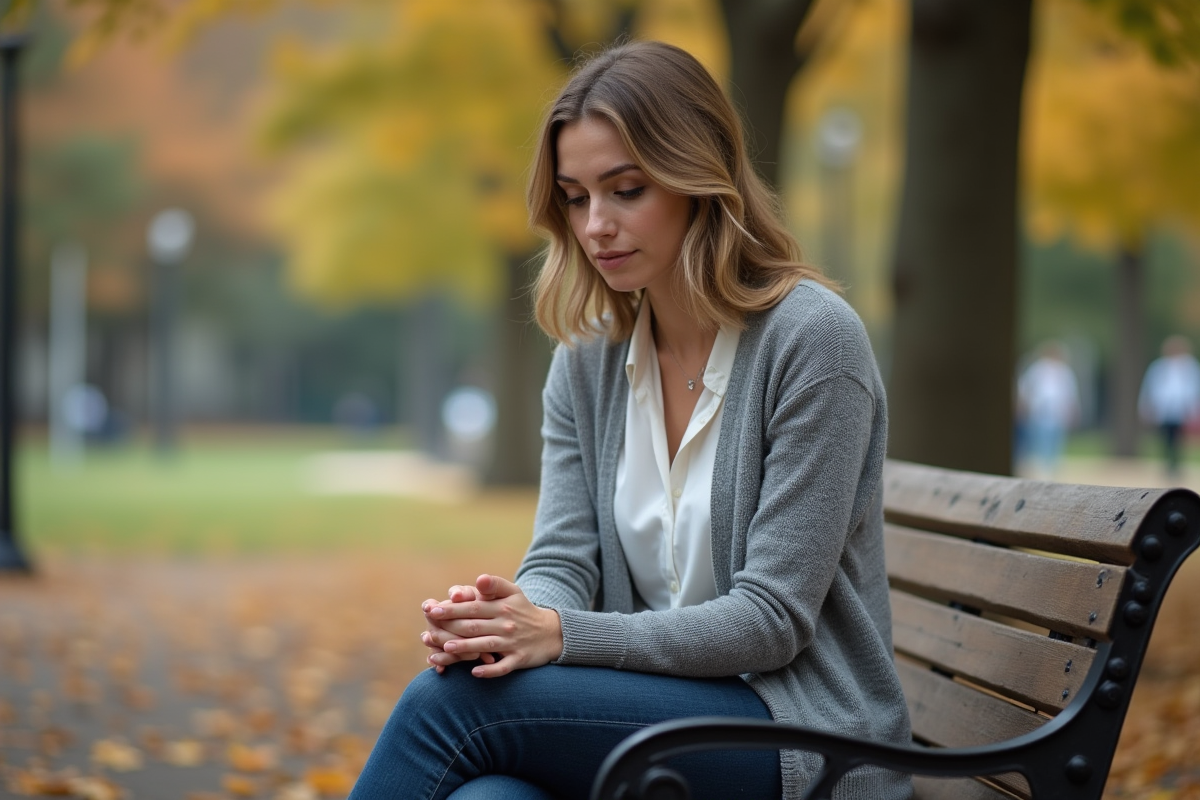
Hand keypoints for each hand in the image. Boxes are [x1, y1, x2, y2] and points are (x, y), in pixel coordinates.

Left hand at [423, 574, 562, 677]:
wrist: (552, 632)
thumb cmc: (524, 610)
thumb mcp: (514, 592)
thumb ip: (494, 585)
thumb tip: (478, 580)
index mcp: (502, 607)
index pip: (472, 607)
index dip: (451, 609)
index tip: (431, 610)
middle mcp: (506, 625)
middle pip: (474, 626)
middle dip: (451, 628)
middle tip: (429, 632)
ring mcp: (512, 643)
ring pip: (486, 645)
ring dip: (466, 647)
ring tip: (446, 647)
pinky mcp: (519, 659)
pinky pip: (503, 667)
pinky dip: (490, 670)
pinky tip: (475, 672)